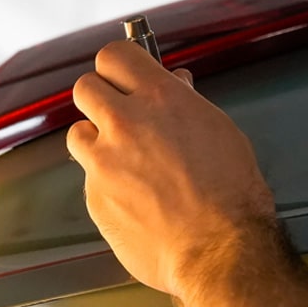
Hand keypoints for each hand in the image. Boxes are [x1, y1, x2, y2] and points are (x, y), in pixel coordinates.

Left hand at [67, 40, 274, 297]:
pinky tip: (132, 196)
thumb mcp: (219, 131)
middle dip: (101, 98)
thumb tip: (173, 86)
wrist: (219, 250)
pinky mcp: (93, 197)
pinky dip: (105, 183)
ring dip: (95, 141)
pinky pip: (89, 178)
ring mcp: (103, 162)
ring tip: (122, 158)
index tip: (122, 76)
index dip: (118, 66)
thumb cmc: (231, 196)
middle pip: (84, 88)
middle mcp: (125, 124)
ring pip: (77, 134)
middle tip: (118, 114)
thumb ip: (185, 103)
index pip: (114, 56)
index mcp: (159, 98)